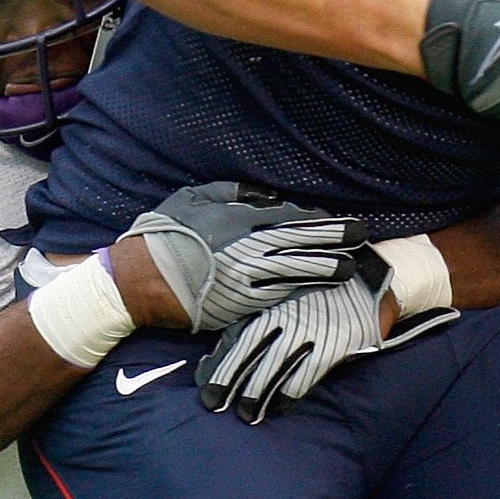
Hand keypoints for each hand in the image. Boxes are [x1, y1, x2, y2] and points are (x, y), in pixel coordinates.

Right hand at [122, 183, 366, 333]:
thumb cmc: (164, 235)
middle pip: (300, 240)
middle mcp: (246, 246)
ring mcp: (247, 277)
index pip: (287, 217)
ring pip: (296, 270)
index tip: (337, 222)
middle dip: (333, 239)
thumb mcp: (193, 199)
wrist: (138, 282)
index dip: (316, 221)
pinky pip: (279, 295)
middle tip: (361, 236)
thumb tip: (267, 197)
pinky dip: (303, 289)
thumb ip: (231, 194)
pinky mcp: (242, 303)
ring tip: (351, 265)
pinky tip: (322, 287)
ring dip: (327, 267)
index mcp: (236, 218)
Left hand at [199, 249, 455, 422]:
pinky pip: (307, 373)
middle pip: (253, 355)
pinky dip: (291, 391)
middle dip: (232, 381)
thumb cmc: (324, 286)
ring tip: (245, 413)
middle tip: (214, 404)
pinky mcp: (334, 344)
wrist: (371, 277)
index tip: (204, 385)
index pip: (241, 337)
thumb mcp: (291, 291)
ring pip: (276, 367)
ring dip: (258, 392)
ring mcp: (312, 331)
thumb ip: (265, 313)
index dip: (222, 363)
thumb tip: (230, 342)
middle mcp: (289, 317)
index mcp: (275, 302)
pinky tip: (280, 405)